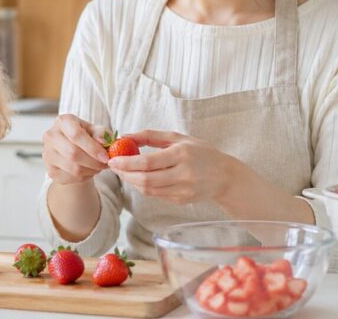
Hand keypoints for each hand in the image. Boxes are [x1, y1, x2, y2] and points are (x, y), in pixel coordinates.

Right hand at [42, 114, 109, 184]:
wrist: (73, 148)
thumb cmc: (87, 136)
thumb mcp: (96, 130)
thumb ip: (101, 134)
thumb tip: (103, 142)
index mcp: (63, 121)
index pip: (76, 135)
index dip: (92, 148)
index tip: (105, 156)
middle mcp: (51, 136)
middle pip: (73, 154)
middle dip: (94, 162)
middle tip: (105, 164)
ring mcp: (48, 154)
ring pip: (73, 168)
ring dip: (91, 170)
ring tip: (99, 166)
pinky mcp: (51, 170)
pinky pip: (71, 178)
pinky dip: (84, 177)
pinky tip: (89, 170)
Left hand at [107, 130, 239, 204]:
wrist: (225, 176)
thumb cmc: (201, 152)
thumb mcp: (178, 137)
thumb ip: (151, 136)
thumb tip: (125, 136)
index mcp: (182, 154)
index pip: (147, 162)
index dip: (126, 163)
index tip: (113, 159)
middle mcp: (183, 174)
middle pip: (145, 179)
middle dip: (125, 174)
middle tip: (114, 167)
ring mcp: (183, 190)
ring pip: (148, 190)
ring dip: (132, 182)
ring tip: (124, 172)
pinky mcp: (182, 200)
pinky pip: (156, 195)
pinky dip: (144, 187)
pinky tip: (140, 178)